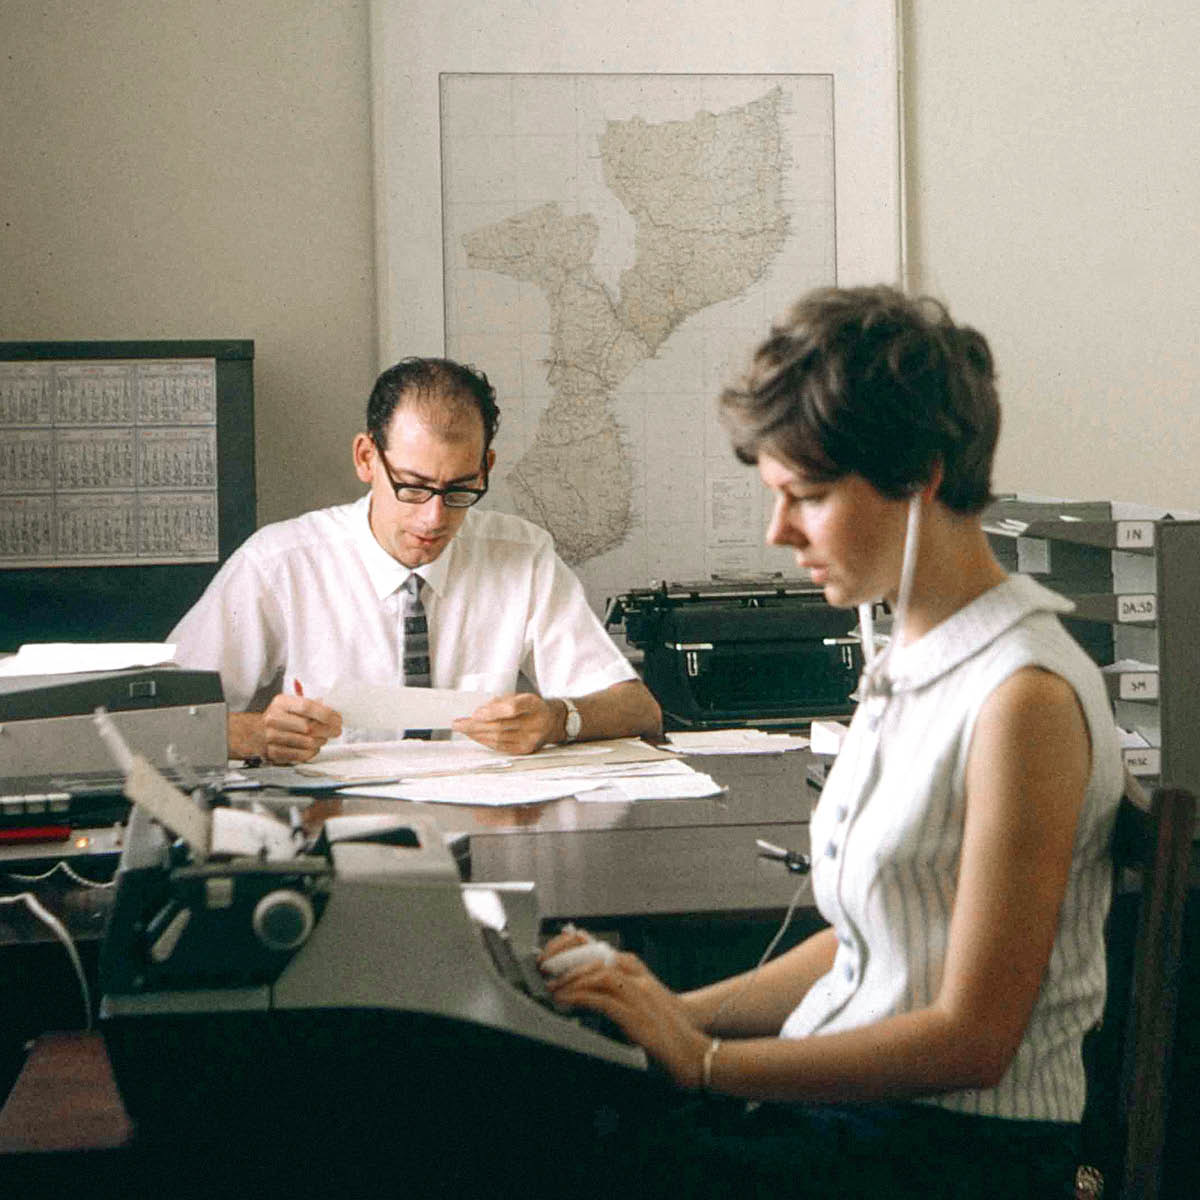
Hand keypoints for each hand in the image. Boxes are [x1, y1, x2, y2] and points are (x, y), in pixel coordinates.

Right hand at [244, 691, 341, 763]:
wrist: (257, 731)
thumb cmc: (282, 716)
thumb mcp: (293, 703)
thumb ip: (311, 704)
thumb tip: (333, 710)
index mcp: (280, 703)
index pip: (306, 707)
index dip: (326, 714)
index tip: (337, 718)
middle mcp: (273, 719)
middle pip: (309, 727)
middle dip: (328, 729)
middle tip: (337, 730)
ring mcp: (272, 737)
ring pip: (307, 742)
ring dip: (321, 741)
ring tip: (324, 737)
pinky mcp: (273, 752)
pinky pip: (301, 755)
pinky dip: (313, 752)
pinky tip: (314, 746)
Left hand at [452, 692, 557, 754]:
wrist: (550, 721)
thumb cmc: (529, 708)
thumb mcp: (518, 697)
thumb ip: (499, 703)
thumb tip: (477, 714)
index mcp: (533, 704)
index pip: (512, 708)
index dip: (491, 712)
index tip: (474, 714)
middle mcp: (535, 723)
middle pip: (501, 727)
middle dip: (475, 726)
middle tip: (458, 724)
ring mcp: (531, 739)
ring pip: (498, 739)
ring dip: (477, 735)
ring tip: (464, 730)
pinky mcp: (525, 750)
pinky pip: (501, 747)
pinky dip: (485, 742)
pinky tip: (476, 737)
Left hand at [541, 931, 710, 1088]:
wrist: (696, 1054)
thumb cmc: (669, 1033)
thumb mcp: (644, 1006)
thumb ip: (620, 996)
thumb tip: (588, 997)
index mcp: (642, 975)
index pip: (605, 951)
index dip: (578, 951)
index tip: (558, 960)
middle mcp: (641, 980)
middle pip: (599, 960)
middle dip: (570, 966)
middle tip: (550, 976)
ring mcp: (640, 997)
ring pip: (600, 976)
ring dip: (573, 981)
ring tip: (555, 990)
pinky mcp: (637, 1018)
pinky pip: (603, 1001)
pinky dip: (582, 1000)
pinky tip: (567, 1004)